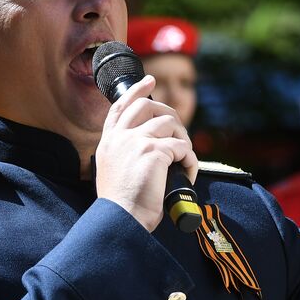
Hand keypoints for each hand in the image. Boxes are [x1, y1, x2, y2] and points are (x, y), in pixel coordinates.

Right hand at [94, 75, 197, 231]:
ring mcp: (136, 141)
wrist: (121, 219)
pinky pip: (182, 147)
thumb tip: (155, 148)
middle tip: (180, 132)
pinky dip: (190, 160)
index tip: (150, 80)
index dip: (136, 91)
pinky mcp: (154, 152)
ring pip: (169, 123)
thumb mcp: (113, 172)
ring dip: (183, 140)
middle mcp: (119, 137)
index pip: (120, 106)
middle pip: (147, 106)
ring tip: (184, 160)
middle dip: (168, 113)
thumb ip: (125, 155)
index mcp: (108, 142)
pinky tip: (187, 173)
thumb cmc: (122, 206)